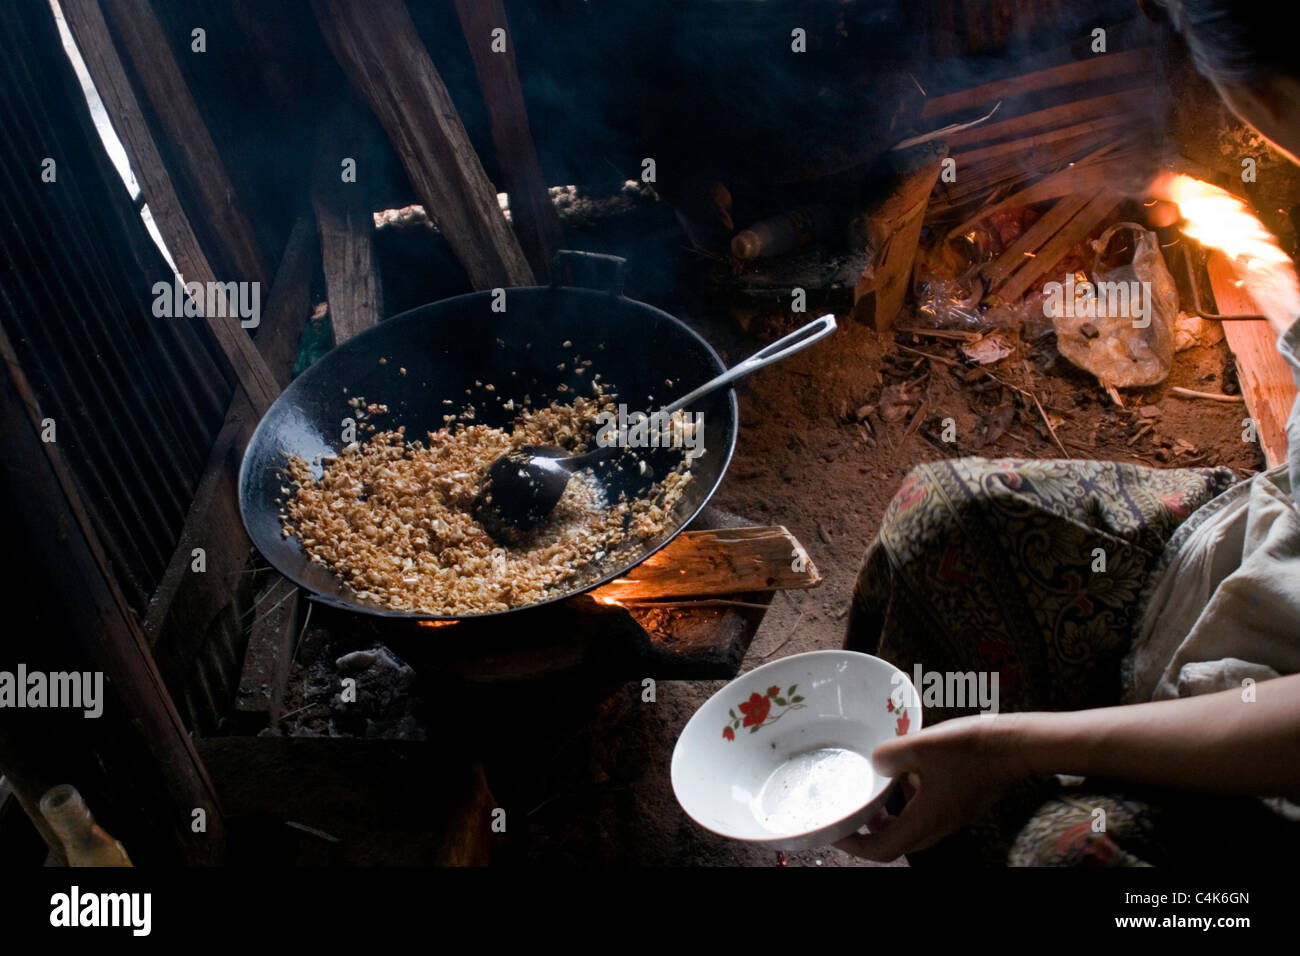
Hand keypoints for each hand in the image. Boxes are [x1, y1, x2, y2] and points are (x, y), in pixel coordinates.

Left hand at [834, 714, 1027, 861]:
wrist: (1016, 744)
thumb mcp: (919, 747)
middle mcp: (939, 825)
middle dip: (870, 833)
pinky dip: (910, 800)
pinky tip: (907, 772)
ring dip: (890, 816)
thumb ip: (888, 757)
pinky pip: (929, 810)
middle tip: (851, 814)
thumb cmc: (971, 749)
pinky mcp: (962, 801)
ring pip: (913, 826)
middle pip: (897, 842)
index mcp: (926, 821)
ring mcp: (953, 815)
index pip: (882, 850)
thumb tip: (876, 764)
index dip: (854, 846)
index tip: (836, 832)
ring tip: (873, 792)